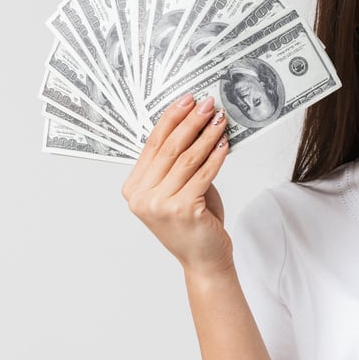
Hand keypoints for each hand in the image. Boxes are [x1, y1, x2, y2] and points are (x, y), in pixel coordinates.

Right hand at [121, 94, 231, 271]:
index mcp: (134, 189)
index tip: (186, 100)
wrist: (203, 259)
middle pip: (169, 148)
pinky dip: (216, 156)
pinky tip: (224, 143)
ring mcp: (160, 204)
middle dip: (190, 121)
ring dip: (206, 135)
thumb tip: (194, 125)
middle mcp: (142, 197)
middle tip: (206, 103)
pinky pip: (203, 174)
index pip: (152, 145)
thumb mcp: (177, 190)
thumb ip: (178, 163)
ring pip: (187, 159)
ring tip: (219, 119)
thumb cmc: (193, 224)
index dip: (171, 119)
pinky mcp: (183, 209)